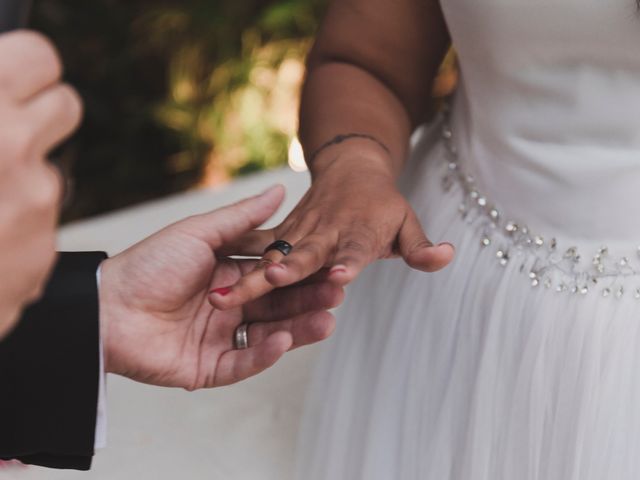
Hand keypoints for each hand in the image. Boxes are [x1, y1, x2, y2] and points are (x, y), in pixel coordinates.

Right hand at [0, 31, 82, 337]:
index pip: (39, 58)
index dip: (25, 68)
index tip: (12, 79)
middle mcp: (12, 149)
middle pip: (65, 107)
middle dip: (38, 115)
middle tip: (2, 131)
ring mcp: (33, 205)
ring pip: (50, 171)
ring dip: (20, 178)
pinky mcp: (41, 253)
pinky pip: (41, 223)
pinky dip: (16, 228)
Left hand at [99, 186, 343, 388]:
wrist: (106, 307)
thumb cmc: (149, 264)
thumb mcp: (199, 233)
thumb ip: (243, 218)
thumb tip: (281, 189)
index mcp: (231, 275)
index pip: (275, 274)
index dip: (302, 271)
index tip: (331, 264)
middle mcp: (232, 306)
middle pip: (279, 306)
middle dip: (308, 300)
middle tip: (337, 294)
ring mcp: (222, 337)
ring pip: (269, 335)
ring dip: (298, 329)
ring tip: (326, 320)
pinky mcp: (210, 367)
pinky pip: (243, 361)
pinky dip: (264, 353)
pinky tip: (284, 340)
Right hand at [208, 155, 454, 309]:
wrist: (351, 169)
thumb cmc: (382, 205)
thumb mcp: (406, 224)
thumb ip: (421, 247)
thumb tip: (447, 256)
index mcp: (358, 233)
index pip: (355, 252)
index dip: (350, 264)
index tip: (342, 277)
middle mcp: (326, 232)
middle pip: (306, 254)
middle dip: (287, 267)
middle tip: (267, 278)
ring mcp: (300, 231)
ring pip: (271, 254)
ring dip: (248, 273)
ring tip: (219, 294)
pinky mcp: (282, 231)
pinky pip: (257, 246)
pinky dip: (236, 260)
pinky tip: (206, 279)